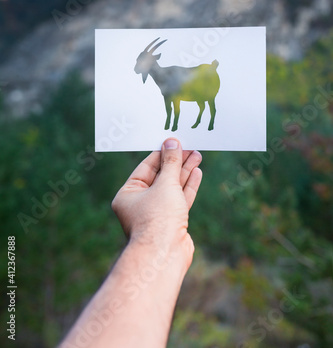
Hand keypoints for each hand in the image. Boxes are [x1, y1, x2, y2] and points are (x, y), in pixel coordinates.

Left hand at [111, 138, 201, 268]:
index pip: (146, 167)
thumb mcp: (165, 184)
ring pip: (171, 187)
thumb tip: (172, 142)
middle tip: (190, 147)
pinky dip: (188, 186)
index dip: (162, 153)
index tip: (174, 141)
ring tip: (197, 155)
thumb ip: (171, 162)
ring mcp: (156, 213)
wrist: (165, 256)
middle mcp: (140, 203)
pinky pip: (179, 199)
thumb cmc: (158, 218)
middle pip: (160, 176)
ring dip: (184, 171)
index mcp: (128, 194)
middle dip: (176, 161)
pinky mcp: (171, 222)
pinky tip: (196, 172)